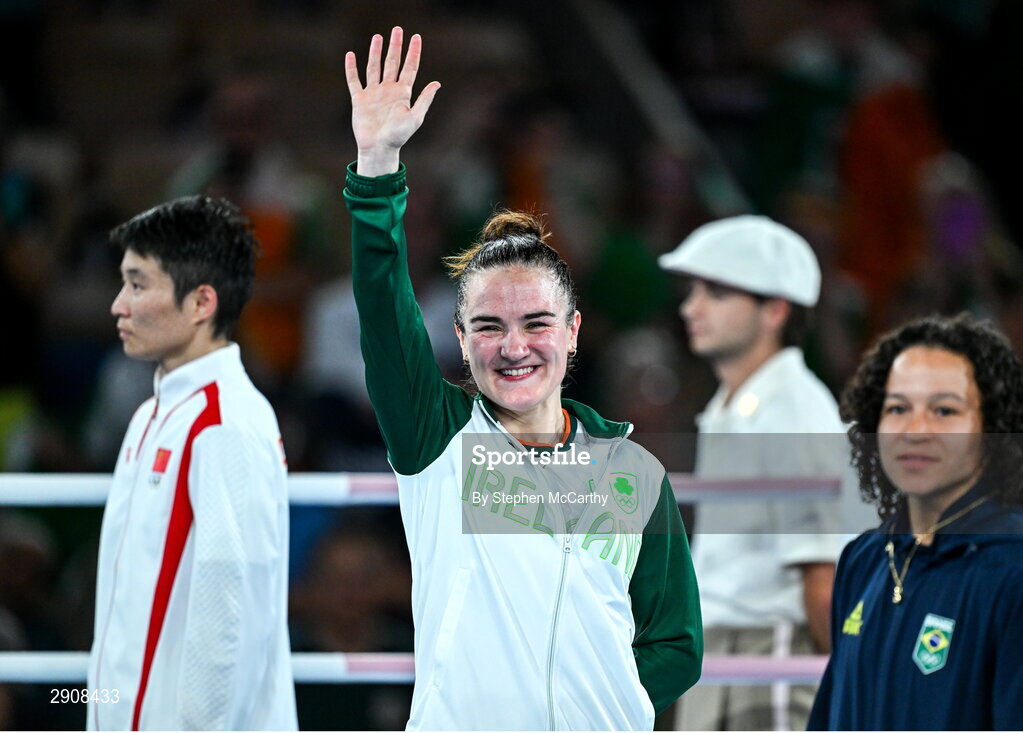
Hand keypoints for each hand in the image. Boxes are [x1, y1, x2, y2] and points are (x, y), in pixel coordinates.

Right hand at [346, 27, 440, 175]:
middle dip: (395, 46)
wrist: (379, 148)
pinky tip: (351, 55)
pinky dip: (352, 68)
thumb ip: (424, 99)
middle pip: (392, 63)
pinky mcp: (359, 100)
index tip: (416, 37)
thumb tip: (437, 83)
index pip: (409, 67)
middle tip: (397, 29)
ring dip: (376, 52)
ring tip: (378, 37)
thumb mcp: (415, 117)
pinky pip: (354, 80)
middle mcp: (389, 90)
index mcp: (403, 93)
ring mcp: (374, 94)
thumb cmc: (398, 136)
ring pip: (374, 67)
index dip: (413, 52)